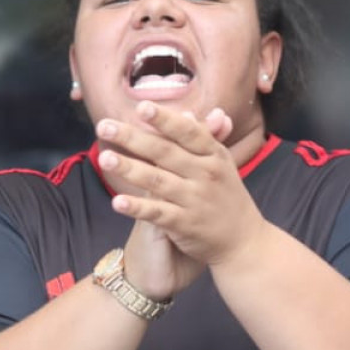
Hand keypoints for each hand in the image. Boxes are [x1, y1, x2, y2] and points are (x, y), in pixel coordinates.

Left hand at [97, 104, 263, 284]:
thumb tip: (185, 113)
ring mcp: (195, 200)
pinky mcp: (185, 225)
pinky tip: (117, 202)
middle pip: (165, 152)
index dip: (165, 119)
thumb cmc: (227, 197)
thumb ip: (202, 139)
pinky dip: (138, 208)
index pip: (187, 132)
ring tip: (104, 158)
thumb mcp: (222, 164)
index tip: (141, 106)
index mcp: (214, 155)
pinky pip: (158, 214)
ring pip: (157, 181)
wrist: (245, 242)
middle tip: (103, 126)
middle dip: (133, 138)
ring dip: (130, 169)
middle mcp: (205, 175)